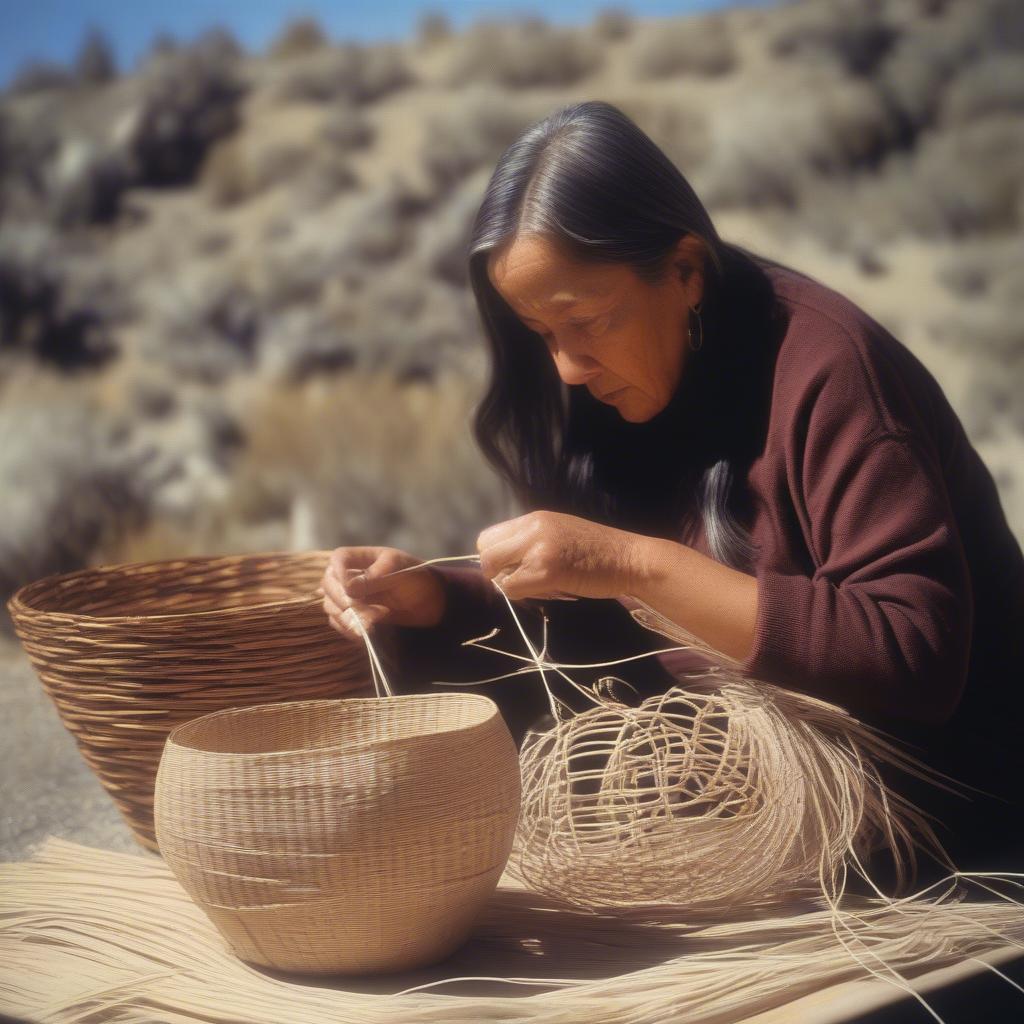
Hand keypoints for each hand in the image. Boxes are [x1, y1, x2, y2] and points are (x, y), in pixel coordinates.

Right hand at [318, 546, 446, 642]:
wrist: (431, 602)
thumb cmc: (417, 578)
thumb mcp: (400, 571)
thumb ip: (375, 577)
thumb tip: (348, 587)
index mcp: (361, 557)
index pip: (338, 559)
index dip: (340, 573)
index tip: (351, 590)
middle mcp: (349, 576)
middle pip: (329, 585)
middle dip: (345, 601)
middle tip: (367, 612)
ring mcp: (349, 597)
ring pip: (331, 607)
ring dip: (349, 618)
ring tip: (376, 622)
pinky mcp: (352, 616)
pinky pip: (339, 624)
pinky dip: (350, 629)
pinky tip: (369, 631)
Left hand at [476, 510, 641, 601]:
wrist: (629, 558)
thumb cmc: (599, 552)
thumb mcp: (560, 533)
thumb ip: (532, 540)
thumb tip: (505, 563)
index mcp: (535, 518)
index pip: (489, 536)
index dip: (496, 556)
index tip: (512, 567)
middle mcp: (532, 527)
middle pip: (485, 551)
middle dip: (496, 570)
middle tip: (520, 580)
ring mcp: (538, 548)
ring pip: (495, 571)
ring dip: (511, 583)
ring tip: (538, 584)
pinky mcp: (546, 571)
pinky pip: (513, 588)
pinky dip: (524, 595)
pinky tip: (549, 590)